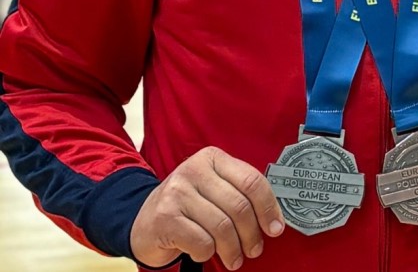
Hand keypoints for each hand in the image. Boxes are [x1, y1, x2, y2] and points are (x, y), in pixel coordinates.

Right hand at [130, 146, 284, 270]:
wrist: (142, 221)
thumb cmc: (188, 207)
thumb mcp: (214, 189)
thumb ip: (240, 194)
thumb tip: (275, 219)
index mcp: (212, 158)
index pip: (252, 181)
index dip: (269, 208)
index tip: (275, 228)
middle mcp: (193, 170)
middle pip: (239, 206)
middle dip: (252, 234)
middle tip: (255, 249)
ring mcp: (177, 193)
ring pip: (222, 227)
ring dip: (233, 249)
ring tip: (235, 258)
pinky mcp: (165, 218)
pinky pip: (202, 242)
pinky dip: (208, 253)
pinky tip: (205, 252)